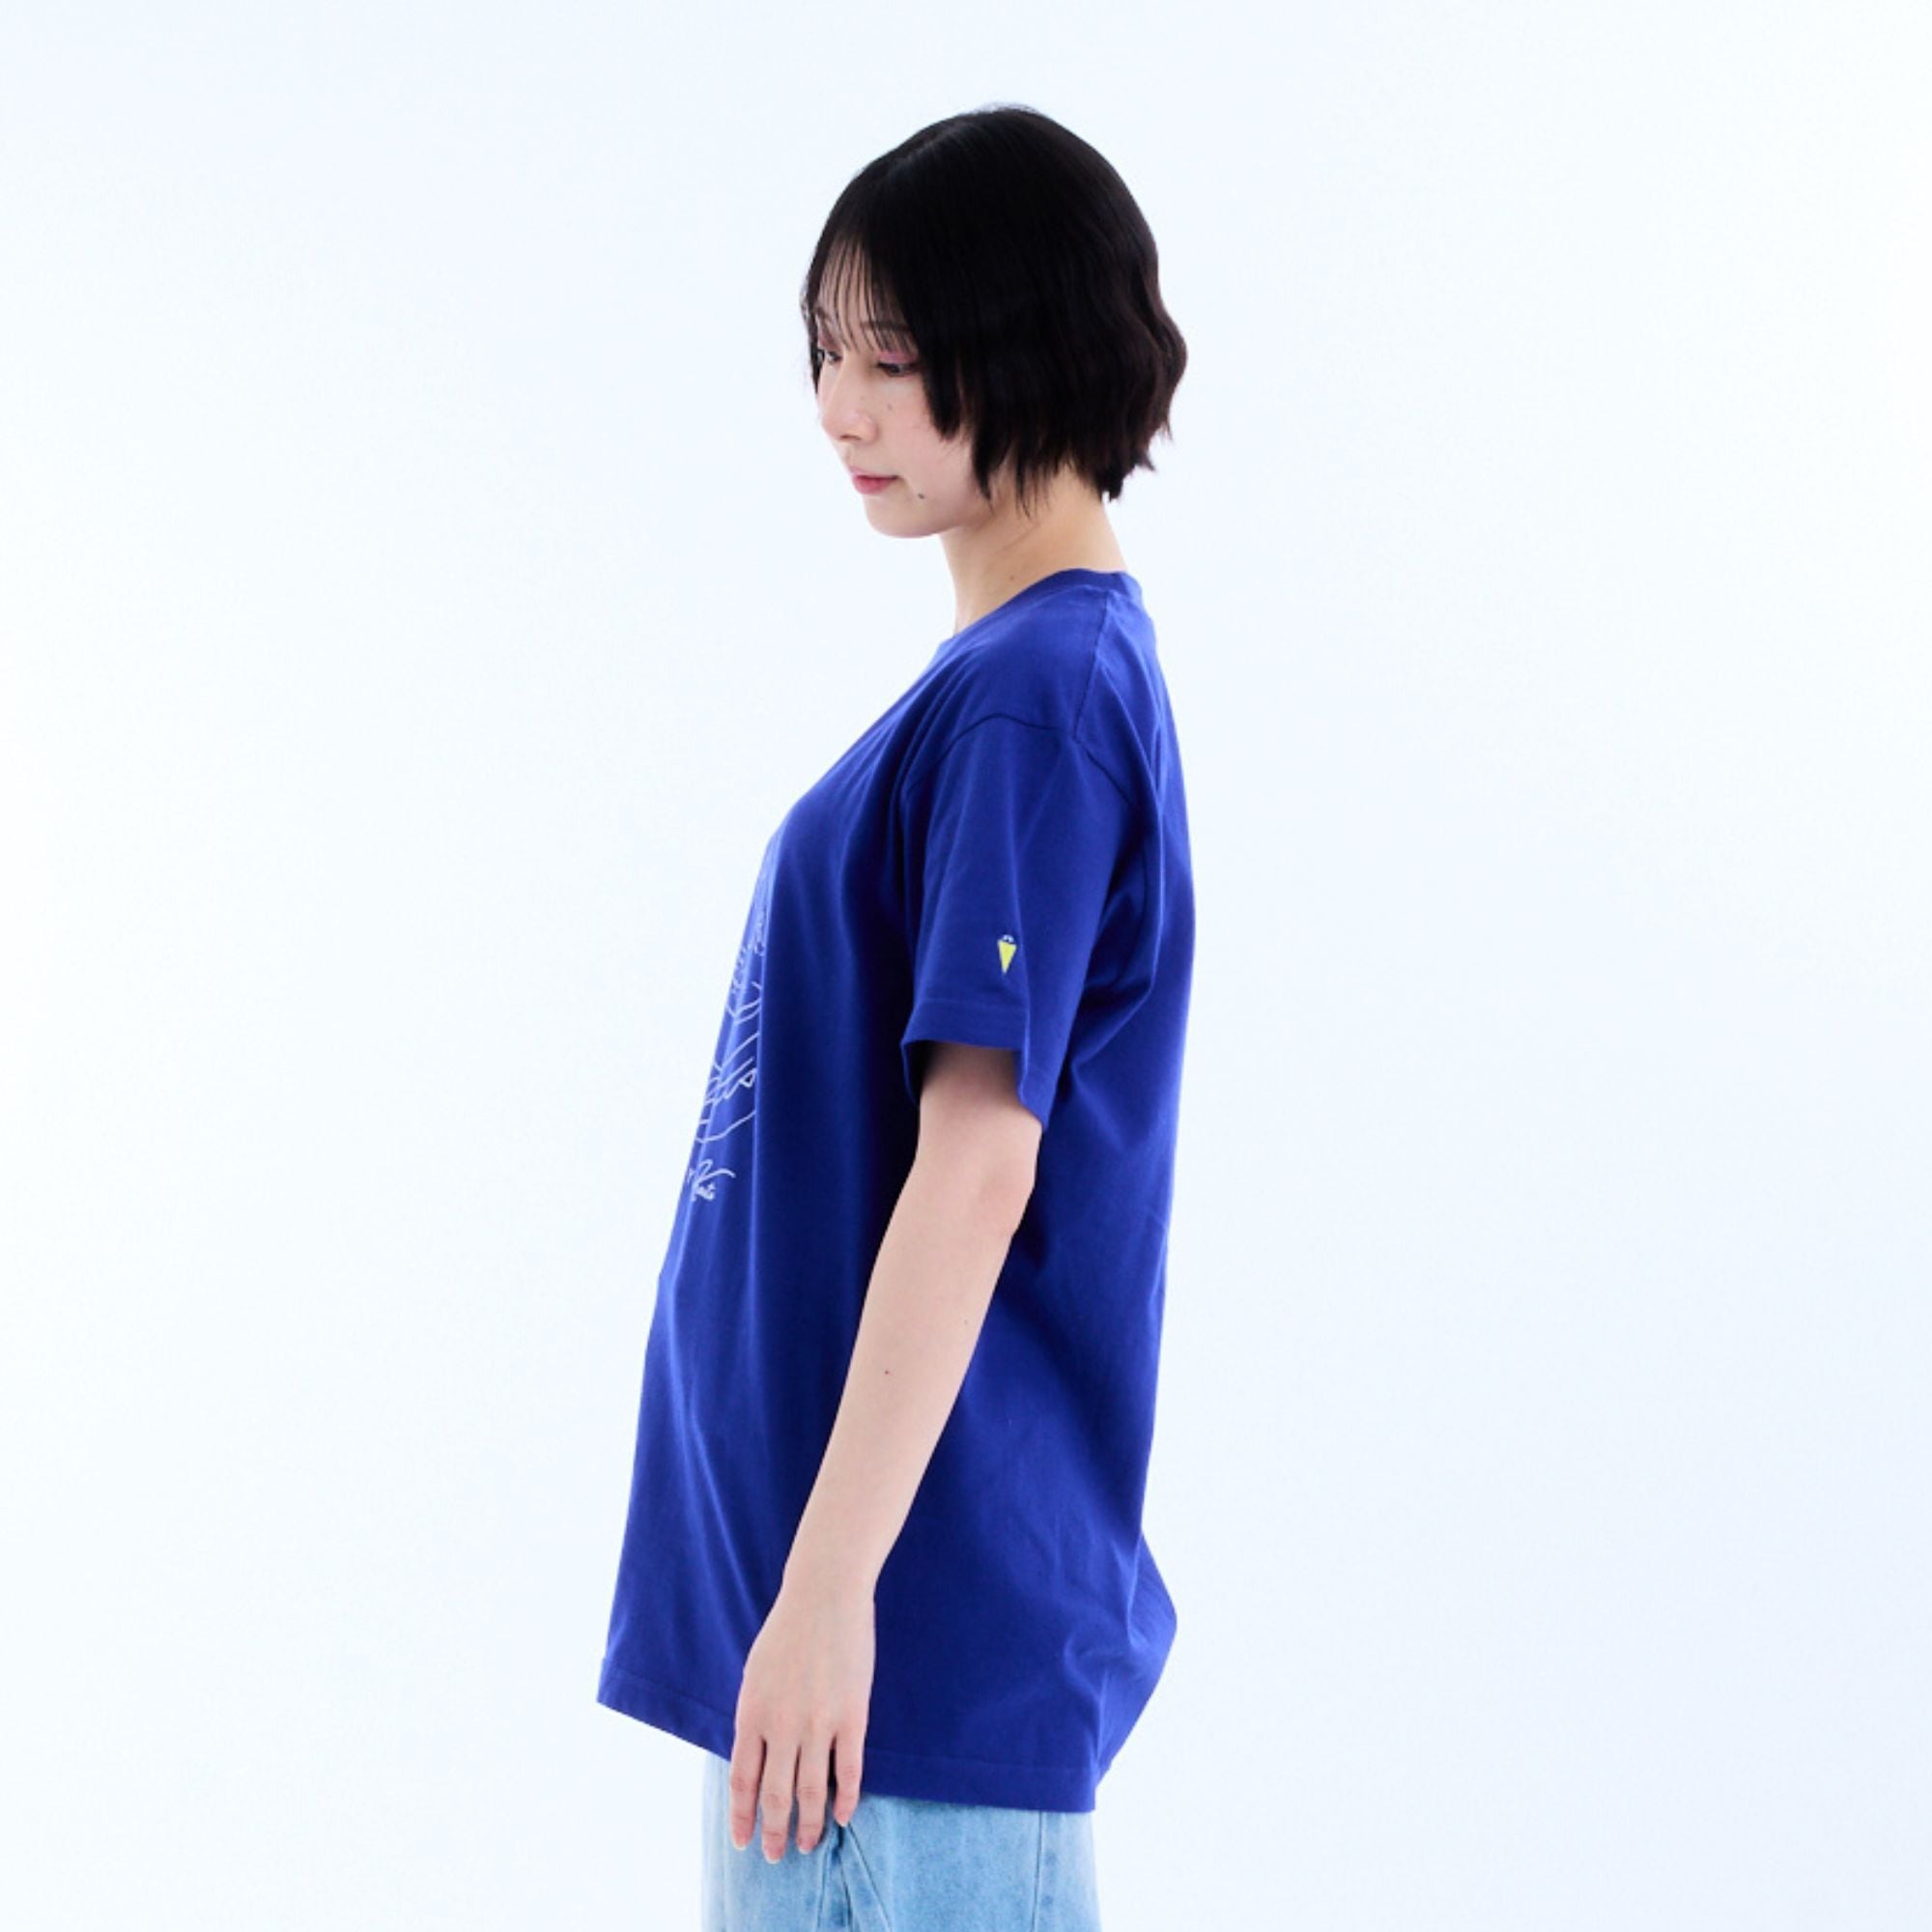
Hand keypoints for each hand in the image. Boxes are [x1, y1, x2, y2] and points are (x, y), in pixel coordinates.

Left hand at [729, 1569, 874, 1861]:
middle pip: (776, 1795)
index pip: (742, 1781)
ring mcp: (818, 1721)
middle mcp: (782, 1725)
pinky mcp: (852, 1713)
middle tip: (778, 1856)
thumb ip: (755, 1717)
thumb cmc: (787, 1630)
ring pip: (812, 1790)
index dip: (742, 1816)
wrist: (824, 1593)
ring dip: (809, 1824)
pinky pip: (849, 1768)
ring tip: (809, 1844)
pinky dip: (846, 1798)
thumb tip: (755, 1759)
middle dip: (776, 1832)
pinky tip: (843, 1815)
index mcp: (752, 1713)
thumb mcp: (755, 1674)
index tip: (743, 1841)